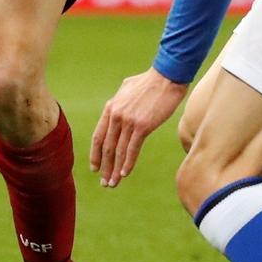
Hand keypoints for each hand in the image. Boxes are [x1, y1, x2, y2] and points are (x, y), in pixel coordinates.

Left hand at [89, 68, 187, 188]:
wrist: (167, 77)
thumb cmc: (150, 82)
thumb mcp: (126, 90)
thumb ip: (119, 103)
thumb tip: (117, 110)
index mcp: (110, 108)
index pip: (98, 136)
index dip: (95, 154)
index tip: (95, 168)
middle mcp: (116, 115)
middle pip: (106, 147)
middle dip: (104, 167)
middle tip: (104, 183)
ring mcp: (128, 121)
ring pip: (118, 151)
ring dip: (115, 170)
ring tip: (113, 183)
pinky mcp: (143, 125)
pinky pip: (132, 148)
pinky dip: (128, 163)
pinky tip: (125, 173)